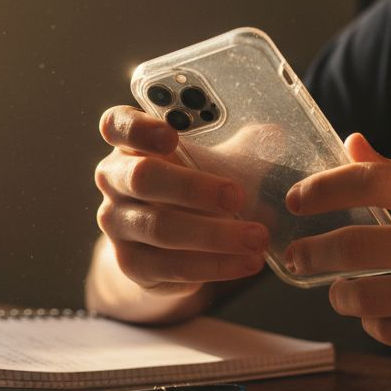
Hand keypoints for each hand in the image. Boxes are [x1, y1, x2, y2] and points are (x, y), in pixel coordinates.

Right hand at [94, 106, 268, 292]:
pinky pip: (172, 266)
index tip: (172, 136)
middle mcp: (114, 181)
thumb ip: (238, 149)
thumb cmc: (190, 190)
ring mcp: (117, 224)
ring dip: (214, 235)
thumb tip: (276, 136)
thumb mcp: (209, 164)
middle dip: (192, 187)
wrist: (165, 248)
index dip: (140, 128)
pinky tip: (246, 262)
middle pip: (141, 177)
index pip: (116, 125)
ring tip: (257, 238)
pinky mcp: (131, 264)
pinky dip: (214, 265)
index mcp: (129, 144)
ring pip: (160, 227)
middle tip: (237, 196)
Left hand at [284, 133, 390, 369]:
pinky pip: (390, 330)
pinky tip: (383, 311)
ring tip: (340, 290)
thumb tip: (351, 143)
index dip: (324, 189)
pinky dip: (376, 321)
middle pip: (357, 246)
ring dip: (340, 294)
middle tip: (296, 257)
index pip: (374, 181)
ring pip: (365, 296)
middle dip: (312, 253)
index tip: (297, 200)